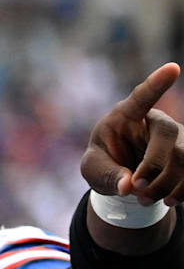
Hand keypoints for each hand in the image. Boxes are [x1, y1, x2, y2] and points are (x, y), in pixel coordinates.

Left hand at [81, 63, 183, 205]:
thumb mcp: (93, 169)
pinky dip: (183, 191)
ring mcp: (177, 140)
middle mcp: (156, 123)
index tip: (173, 68)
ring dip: (167, 184)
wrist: (122, 180)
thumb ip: (107, 174)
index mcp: (127, 115)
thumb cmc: (103, 164)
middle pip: (168, 136)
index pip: (143, 96)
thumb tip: (128, 186)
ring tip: (144, 199)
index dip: (157, 83)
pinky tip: (168, 200)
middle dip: (153, 167)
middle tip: (135, 188)